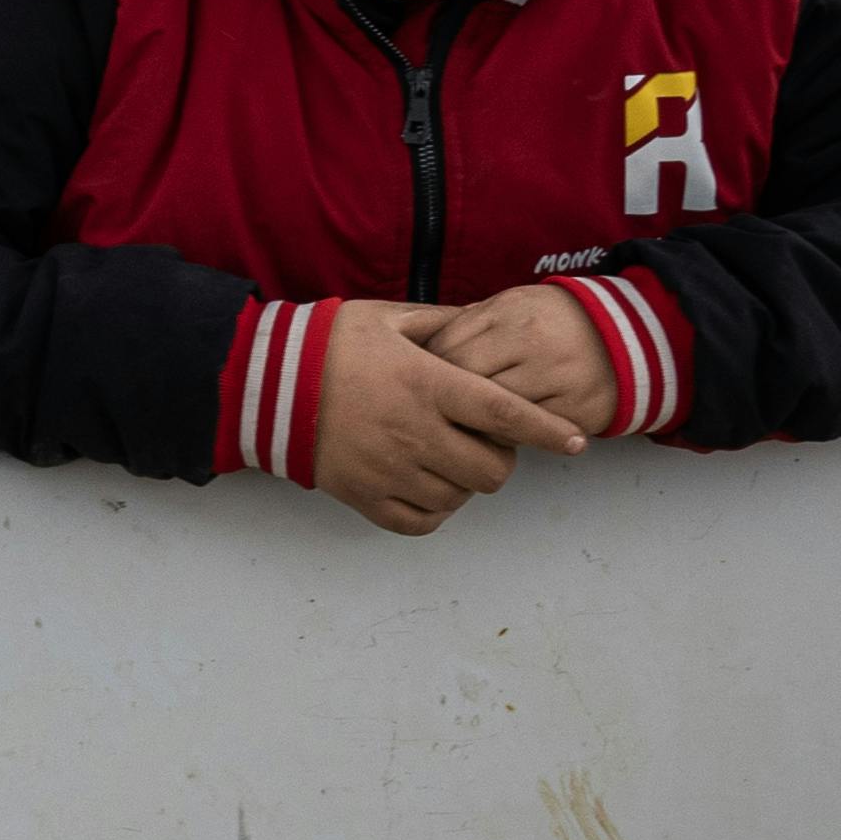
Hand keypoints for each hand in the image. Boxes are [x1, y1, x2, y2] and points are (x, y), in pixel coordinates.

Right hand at [303, 301, 585, 537]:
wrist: (264, 382)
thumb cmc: (330, 344)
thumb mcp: (390, 317)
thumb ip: (446, 322)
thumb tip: (487, 320)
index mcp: (426, 385)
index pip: (504, 413)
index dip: (546, 430)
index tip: (576, 443)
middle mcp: (412, 431)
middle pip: (491, 470)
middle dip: (498, 458)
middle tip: (480, 441)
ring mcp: (388, 469)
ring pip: (459, 496)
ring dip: (463, 481)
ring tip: (445, 458)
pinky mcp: (363, 495)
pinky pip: (420, 521)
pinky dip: (434, 509)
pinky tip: (427, 485)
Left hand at [411, 283, 619, 436]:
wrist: (627, 336)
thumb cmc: (553, 322)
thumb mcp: (510, 307)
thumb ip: (467, 325)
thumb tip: (417, 351)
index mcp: (510, 312)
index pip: (447, 347)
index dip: (426, 369)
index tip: (419, 380)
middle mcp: (534, 343)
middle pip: (466, 381)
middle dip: (445, 399)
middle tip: (434, 408)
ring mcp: (557, 377)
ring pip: (493, 413)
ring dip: (474, 422)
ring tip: (464, 421)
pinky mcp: (576, 410)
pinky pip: (525, 433)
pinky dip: (506, 435)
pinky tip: (499, 429)